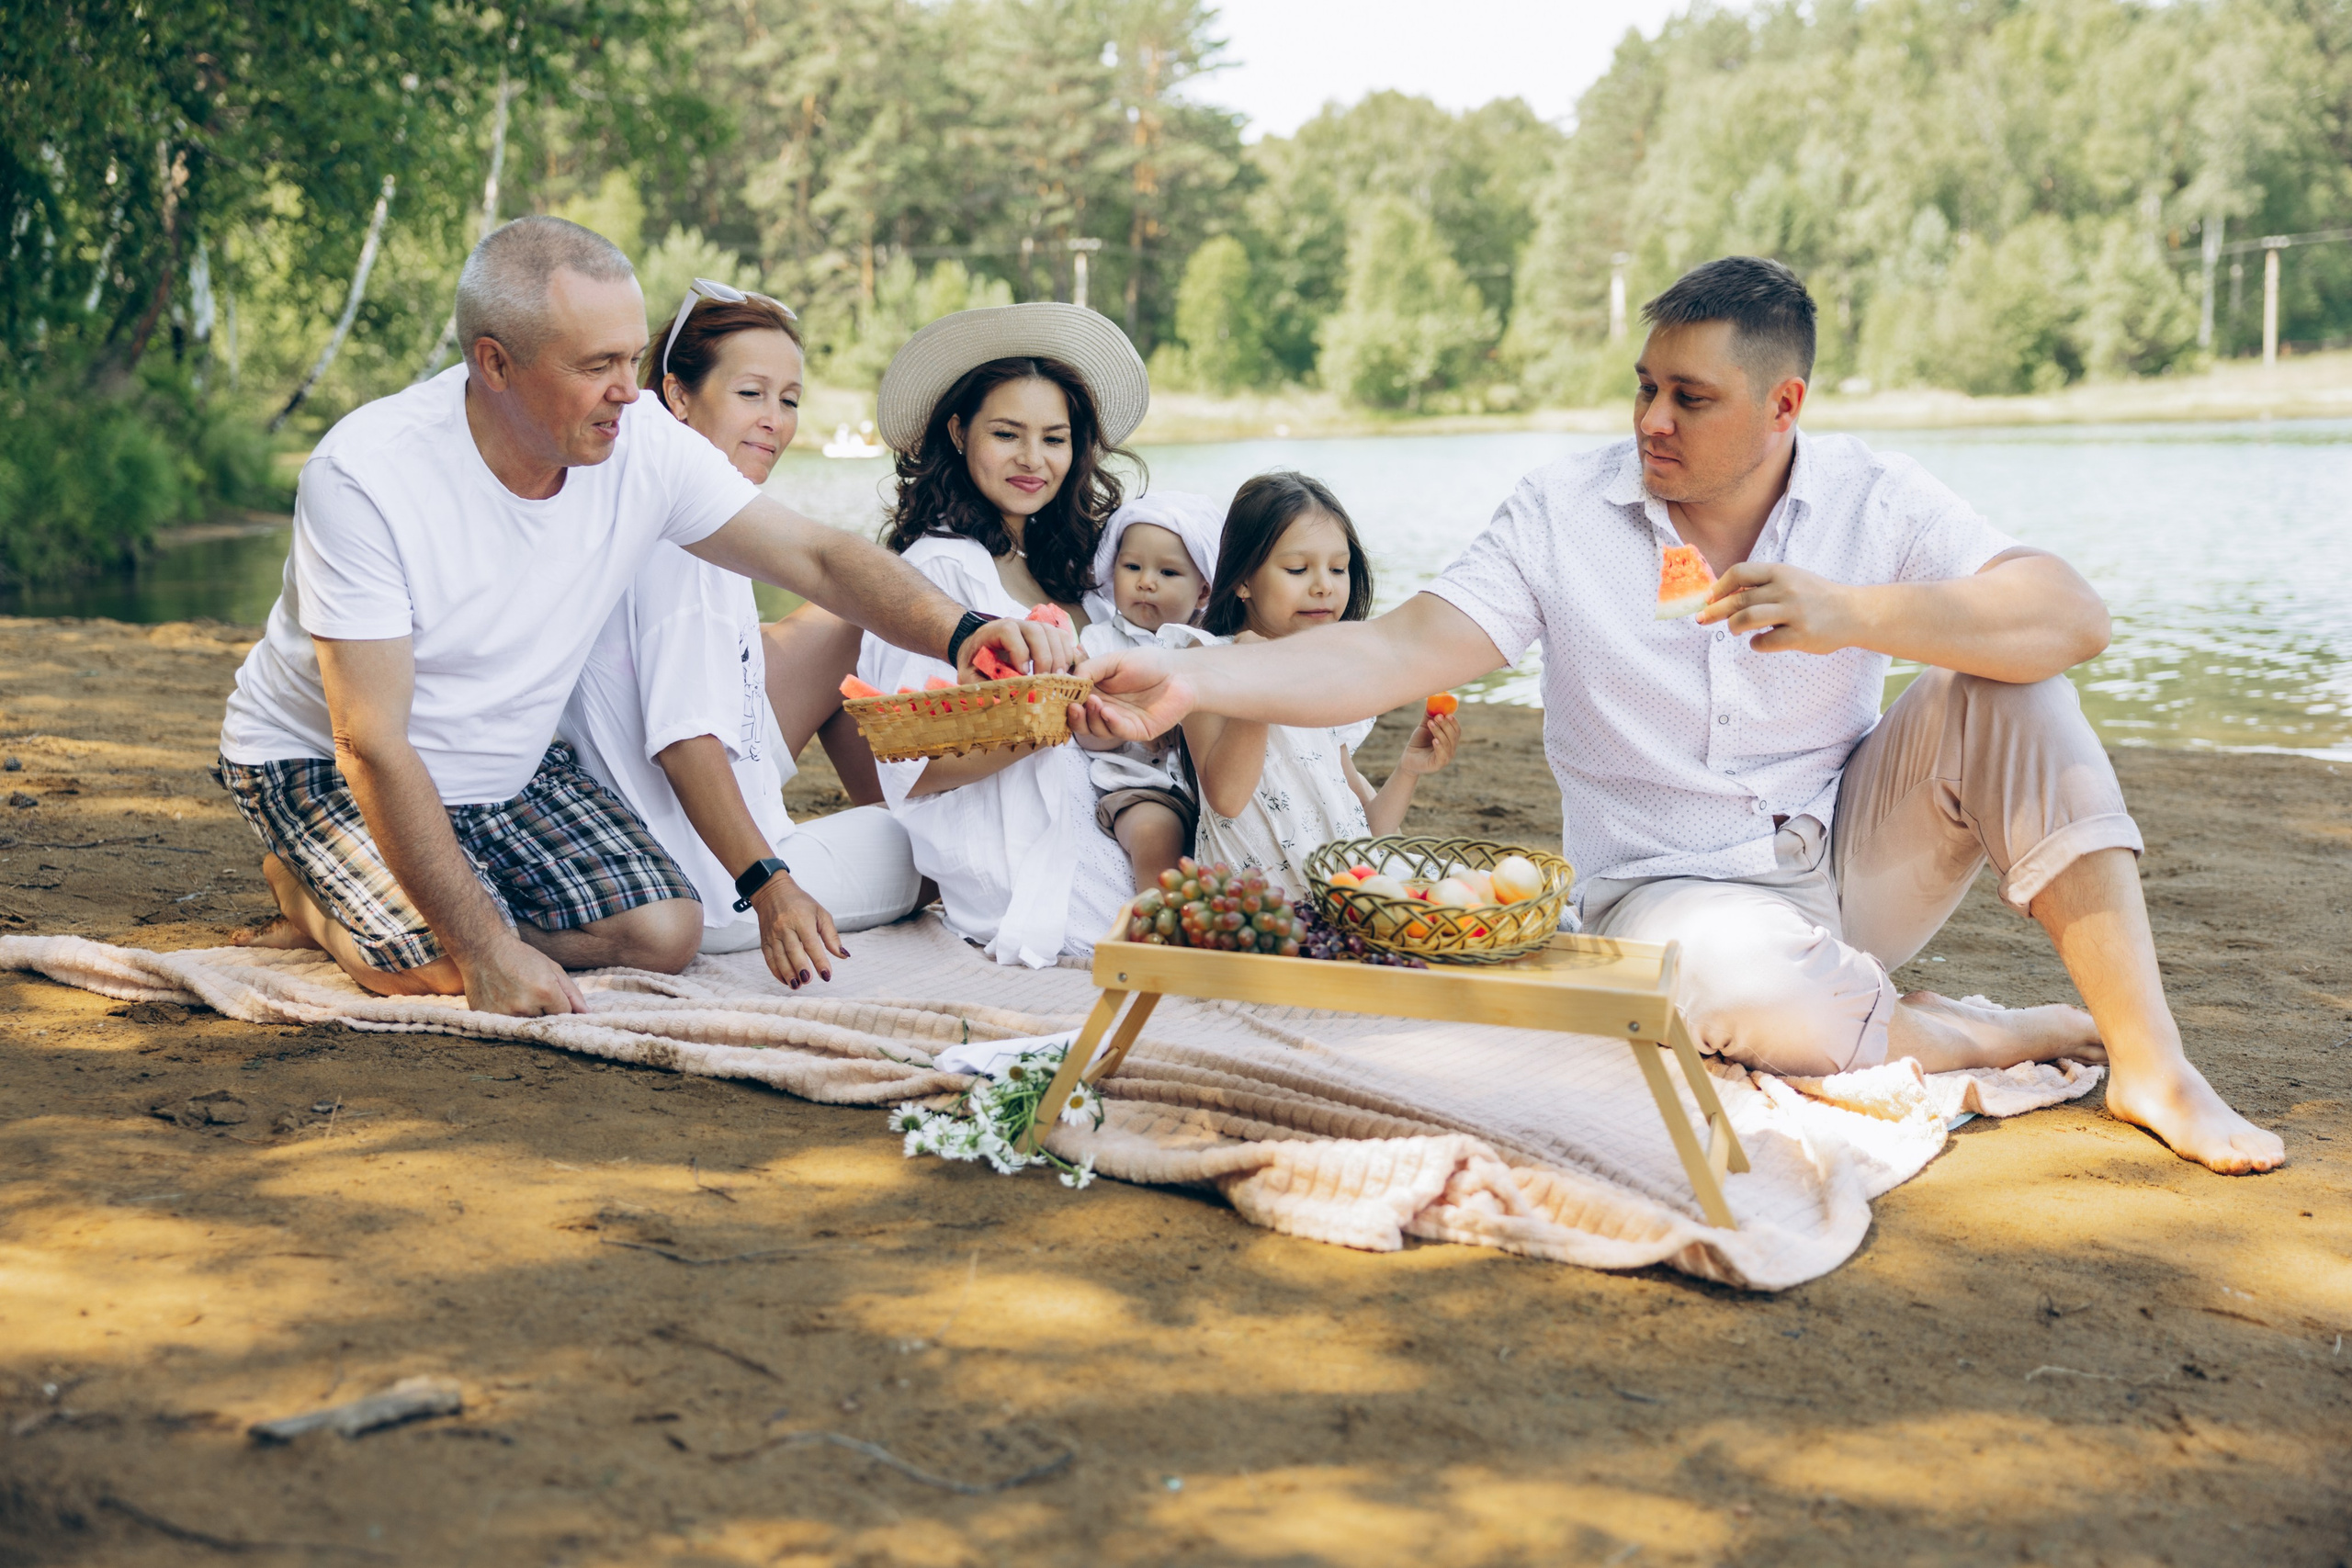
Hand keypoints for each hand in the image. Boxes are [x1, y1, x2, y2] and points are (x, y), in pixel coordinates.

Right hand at [457, 934, 585, 1016]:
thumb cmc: (521, 957)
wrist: (483, 949)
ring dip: (527, 1015)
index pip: (565, 1014)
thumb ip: (572, 993)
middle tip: (531, 992)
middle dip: (545, 1011)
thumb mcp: (553, 968)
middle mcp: (525, 1006)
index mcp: (545, 992)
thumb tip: (587, 1013)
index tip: (552, 995)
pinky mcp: (489, 1018)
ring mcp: (505, 1014)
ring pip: (527, 1025)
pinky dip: (509, 1016)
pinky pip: (507, 1025)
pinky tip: (504, 999)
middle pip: (546, 1022)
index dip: (561, 1005)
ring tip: (517, 994)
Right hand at [753, 872, 846, 988]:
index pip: (811, 943)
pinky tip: (786, 980)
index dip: (819, 960)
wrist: (772, 891)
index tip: (826, 975)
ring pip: (779, 956)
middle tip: (809, 981)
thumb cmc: (800, 903)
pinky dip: (776, 971)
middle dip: (800, 967)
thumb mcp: (820, 913)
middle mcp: (785, 926)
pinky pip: (768, 958)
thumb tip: (843, 955)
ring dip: (787, 973)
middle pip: (793, 950)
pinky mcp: (764, 940)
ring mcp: (772, 933)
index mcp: (801, 919)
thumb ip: (831, 935)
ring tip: (797, 985)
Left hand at [960, 616, 1076, 679]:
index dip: (1019, 651)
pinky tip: (1062, 672)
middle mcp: (1017, 624)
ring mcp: (1034, 627)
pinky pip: (1062, 638)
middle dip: (1044, 657)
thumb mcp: (967, 673)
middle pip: (1037, 631)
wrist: (979, 646)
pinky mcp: (1046, 634)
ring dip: (1059, 656)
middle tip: (1045, 681)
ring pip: (1053, 633)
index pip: (1009, 631)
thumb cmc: (974, 660)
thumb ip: (977, 684)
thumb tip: (995, 700)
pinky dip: (1066, 654)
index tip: (1023, 673)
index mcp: (994, 630)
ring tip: (1057, 679)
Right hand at [1072, 645, 1194, 742]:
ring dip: (1091, 718)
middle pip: (1080, 722)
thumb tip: (1068, 680)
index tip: (1057, 696)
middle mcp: (1105, 708)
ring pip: (1096, 730)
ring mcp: (1119, 721)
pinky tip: (1107, 712)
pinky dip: (1110, 723)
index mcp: (1097, 691)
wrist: (1181, 673)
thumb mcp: (1114, 660)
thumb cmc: (1150, 663)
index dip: (1064, 702)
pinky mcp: (1136, 731)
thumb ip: (1090, 668)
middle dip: (1074, 717)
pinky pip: (1118, 732)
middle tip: (1073, 706)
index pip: (1074, 701)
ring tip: (1094, 702)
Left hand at [1395, 711, 1457, 776]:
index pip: (1456, 730)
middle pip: (1453, 736)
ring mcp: (1445, 758)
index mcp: (1450, 740)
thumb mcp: (1424, 727)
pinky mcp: (1437, 765)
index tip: (1446, 713)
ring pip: (1447, 743)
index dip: (1453, 721)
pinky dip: (1439, 747)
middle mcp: (1450, 749)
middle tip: (1437, 716)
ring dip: (1439, 732)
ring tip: (1430, 724)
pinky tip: (1434, 740)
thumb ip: (1430, 715)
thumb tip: (1433, 698)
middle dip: (1446, 725)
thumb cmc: (1418, 743)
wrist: (1407, 759)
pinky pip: (1442, 755)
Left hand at [1695, 561, 1864, 653]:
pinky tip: (1759, 642)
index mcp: (1781, 572)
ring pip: (1746, 619)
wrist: (1854, 612)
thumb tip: (1724, 596)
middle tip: (1703, 619)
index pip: (1740, 572)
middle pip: (1738, 600)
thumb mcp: (1792, 580)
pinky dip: (1756, 644)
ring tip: (1735, 629)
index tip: (1709, 598)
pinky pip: (1765, 642)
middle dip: (1715, 611)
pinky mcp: (1800, 635)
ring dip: (1734, 626)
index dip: (1719, 587)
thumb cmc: (1817, 597)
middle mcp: (1786, 589)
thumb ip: (1764, 585)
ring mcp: (1794, 612)